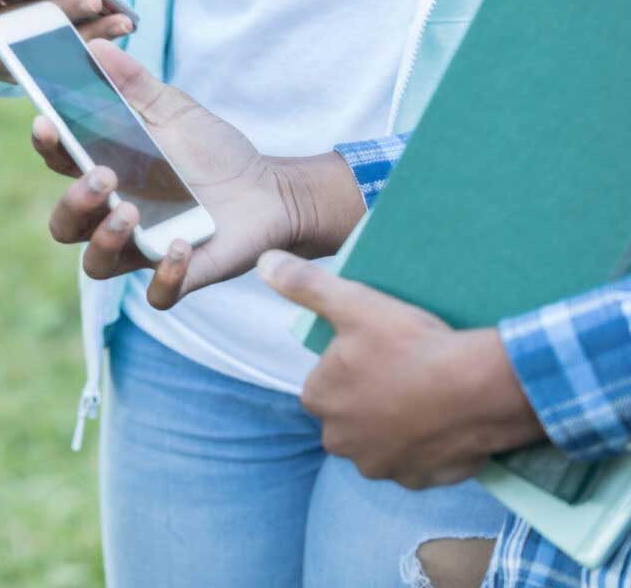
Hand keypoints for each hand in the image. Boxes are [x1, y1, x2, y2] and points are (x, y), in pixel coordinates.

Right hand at [36, 41, 364, 307]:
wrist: (272, 192)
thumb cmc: (214, 152)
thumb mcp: (175, 110)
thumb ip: (135, 84)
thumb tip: (98, 47)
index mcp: (106, 172)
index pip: (59, 164)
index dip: (46, 146)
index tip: (47, 122)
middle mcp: (114, 215)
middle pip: (65, 223)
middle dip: (74, 202)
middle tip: (103, 176)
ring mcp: (143, 249)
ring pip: (96, 263)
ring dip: (105, 240)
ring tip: (131, 212)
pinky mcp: (179, 275)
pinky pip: (157, 294)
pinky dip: (165, 275)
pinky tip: (182, 245)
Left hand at [259, 251, 545, 488]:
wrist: (479, 389)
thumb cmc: (410, 344)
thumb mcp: (354, 304)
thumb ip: (305, 285)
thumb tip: (265, 262)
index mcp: (318, 399)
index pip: (324, 383)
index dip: (351, 367)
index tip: (380, 353)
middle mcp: (339, 440)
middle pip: (349, 417)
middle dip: (369, 401)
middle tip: (404, 374)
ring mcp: (380, 465)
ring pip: (381, 443)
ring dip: (396, 427)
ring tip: (426, 397)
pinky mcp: (418, 482)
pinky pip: (416, 463)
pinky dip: (426, 448)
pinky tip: (443, 423)